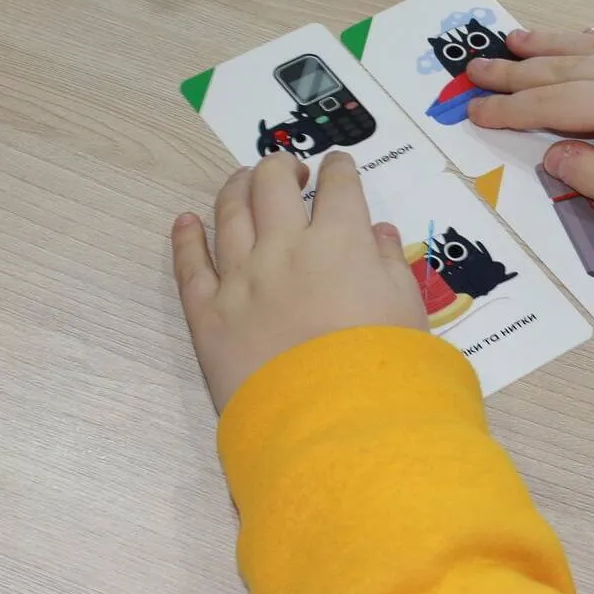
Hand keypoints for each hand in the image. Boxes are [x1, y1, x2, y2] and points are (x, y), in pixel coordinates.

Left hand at [171, 152, 428, 413]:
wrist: (333, 426)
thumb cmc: (383, 369)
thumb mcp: (407, 310)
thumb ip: (390, 265)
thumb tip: (376, 234)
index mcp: (340, 242)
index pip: (338, 185)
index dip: (339, 168)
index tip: (338, 167)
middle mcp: (284, 248)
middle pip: (272, 184)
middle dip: (282, 167)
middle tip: (291, 173)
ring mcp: (240, 278)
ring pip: (229, 212)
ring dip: (236, 188)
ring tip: (243, 181)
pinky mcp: (208, 314)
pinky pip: (190, 265)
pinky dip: (186, 237)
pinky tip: (186, 221)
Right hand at [466, 30, 593, 227]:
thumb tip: (551, 155)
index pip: (552, 104)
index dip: (509, 110)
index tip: (473, 113)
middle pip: (563, 68)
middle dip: (515, 71)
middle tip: (473, 70)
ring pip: (589, 47)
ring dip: (547, 45)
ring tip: (512, 40)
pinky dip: (588, 39)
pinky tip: (580, 38)